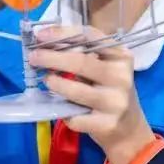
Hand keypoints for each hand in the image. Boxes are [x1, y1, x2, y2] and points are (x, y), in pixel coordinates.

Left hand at [29, 26, 153, 163]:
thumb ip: (83, 56)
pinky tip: (62, 109)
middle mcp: (121, 77)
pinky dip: (63, 112)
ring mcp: (115, 102)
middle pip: (81, 62)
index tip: (41, 35)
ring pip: (77, 90)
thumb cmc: (109, 93)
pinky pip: (75, 116)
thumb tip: (45, 45)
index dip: (63, 33)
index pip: (91, 37)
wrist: (129, 130)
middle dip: (52, 58)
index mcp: (121, 56)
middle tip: (34, 57)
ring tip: (46, 80)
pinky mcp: (107, 124)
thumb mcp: (105, 70)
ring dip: (55, 84)